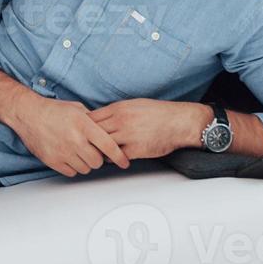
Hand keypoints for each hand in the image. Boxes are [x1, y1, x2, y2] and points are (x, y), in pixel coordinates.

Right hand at [9, 96, 129, 176]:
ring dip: (86, 163)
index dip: (119, 156)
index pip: (108, 146)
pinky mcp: (53, 161)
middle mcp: (75, 140)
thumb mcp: (78, 109)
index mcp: (84, 125)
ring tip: (79, 152)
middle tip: (93, 151)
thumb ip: (94, 121)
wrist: (29, 114)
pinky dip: (73, 167)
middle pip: (98, 161)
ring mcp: (63, 152)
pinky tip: (69, 156)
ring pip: (86, 169)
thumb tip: (108, 131)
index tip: (125, 162)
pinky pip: (72, 172)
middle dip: (98, 158)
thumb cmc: (54, 110)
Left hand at [90, 99, 208, 159]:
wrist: (178, 122)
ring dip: (99, 151)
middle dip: (88, 139)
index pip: (91, 118)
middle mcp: (120, 121)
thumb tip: (102, 117)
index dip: (85, 126)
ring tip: (97, 154)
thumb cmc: (158, 112)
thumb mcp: (134, 104)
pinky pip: (115, 157)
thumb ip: (116, 110)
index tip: (84, 132)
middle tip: (85, 146)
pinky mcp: (135, 150)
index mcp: (118, 108)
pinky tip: (113, 159)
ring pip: (102, 145)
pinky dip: (112, 159)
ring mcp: (127, 136)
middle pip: (93, 132)